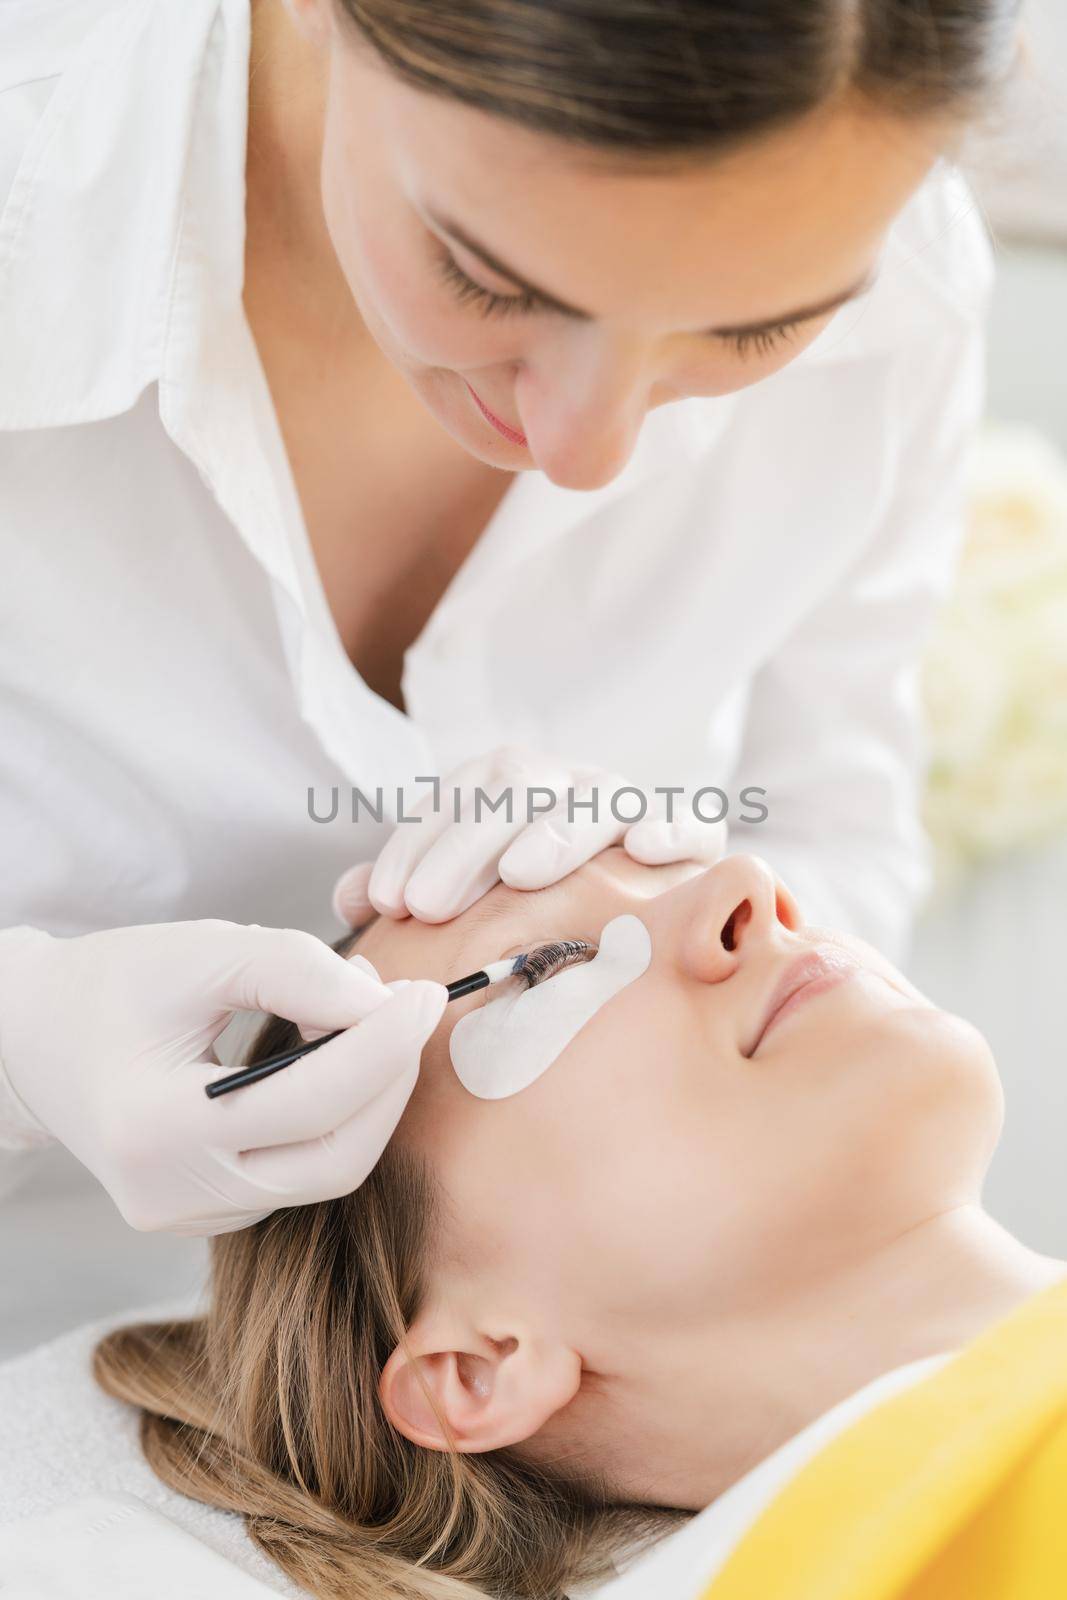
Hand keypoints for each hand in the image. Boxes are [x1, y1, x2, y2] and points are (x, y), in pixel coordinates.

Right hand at [0, 921, 446, 1234]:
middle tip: (412, 1009)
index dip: (384, 1046)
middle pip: (334, 1162)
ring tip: (364, 1019)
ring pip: (324, 1174)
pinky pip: (299, 1175)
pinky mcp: (207, 1216)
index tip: (425, 993)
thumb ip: (297, 970)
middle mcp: (172, 1196)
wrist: (36, 1039)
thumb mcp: (202, 952)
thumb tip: (384, 1006)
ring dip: (368, 1099)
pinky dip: (333, 1118)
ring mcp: (189, 1218)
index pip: (311, 1103)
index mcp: (156, 1131)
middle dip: (391, 1083)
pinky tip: (328, 1061)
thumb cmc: (115, 984)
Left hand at [332, 744, 727, 925]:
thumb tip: (348, 896)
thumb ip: (411, 884)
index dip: (416, 844)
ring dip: (557, 832)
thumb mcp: (467, 889)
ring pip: (596, 800)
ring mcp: (628, 802)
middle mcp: (566, 782)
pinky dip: (671, 828)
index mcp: (508, 786)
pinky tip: (647, 850)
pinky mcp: (691, 834)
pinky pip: (690, 821)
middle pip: (515, 791)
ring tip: (519, 873)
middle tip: (428, 906)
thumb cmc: (532, 901)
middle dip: (465, 846)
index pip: (454, 797)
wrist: (639, 899)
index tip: (387, 902)